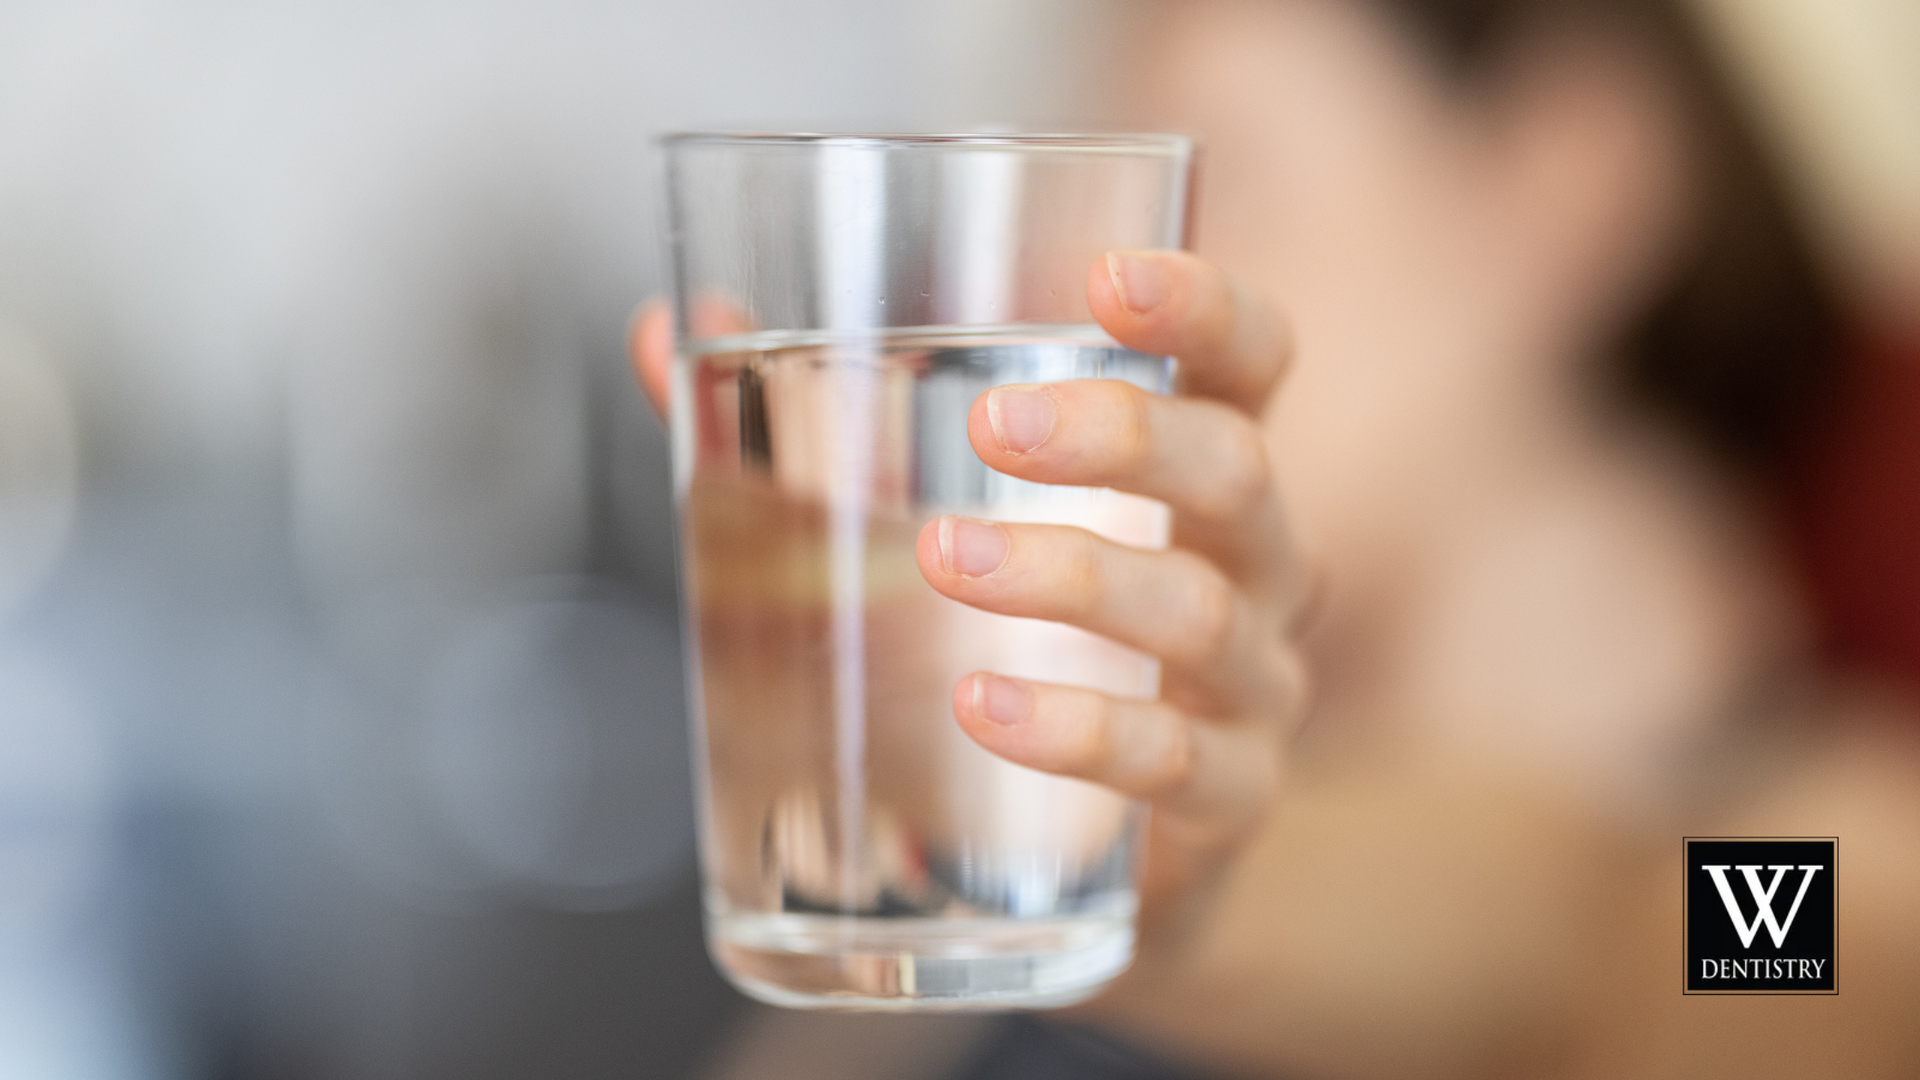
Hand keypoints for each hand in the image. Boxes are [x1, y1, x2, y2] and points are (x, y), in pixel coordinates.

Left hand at [628, 251, 1311, 962]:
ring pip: (1196, 610)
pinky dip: (1078, 728)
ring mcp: (1250, 685)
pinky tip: (985, 705)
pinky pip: (1175, 759)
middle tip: (992, 427)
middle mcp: (1250, 564)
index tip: (1106, 278)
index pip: (1250, 360)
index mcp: (1191, 470)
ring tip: (946, 559)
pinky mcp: (1225, 799)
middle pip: (1234, 469)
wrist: (1070, 858)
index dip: (1203, 306)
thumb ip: (803, 425)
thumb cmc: (1010, 645)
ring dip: (1069, 576)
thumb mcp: (920, 519)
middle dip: (1119, 435)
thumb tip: (664, 332)